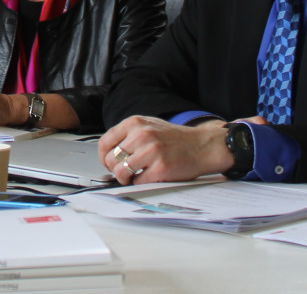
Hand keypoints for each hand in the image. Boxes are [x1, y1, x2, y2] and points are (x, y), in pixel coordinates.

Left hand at [97, 115, 231, 185]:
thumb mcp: (150, 126)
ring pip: (121, 172)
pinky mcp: (160, 169)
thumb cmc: (176, 138)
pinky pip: (138, 182)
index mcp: (135, 123)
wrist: (203, 146)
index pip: (105, 142)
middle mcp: (141, 135)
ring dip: (124, 178)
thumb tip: (109, 154)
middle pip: (111, 159)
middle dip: (114, 169)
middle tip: (123, 172)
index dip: (103, 156)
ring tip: (133, 177)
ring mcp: (151, 152)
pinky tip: (147, 178)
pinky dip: (140, 183)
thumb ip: (129, 135)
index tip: (108, 162)